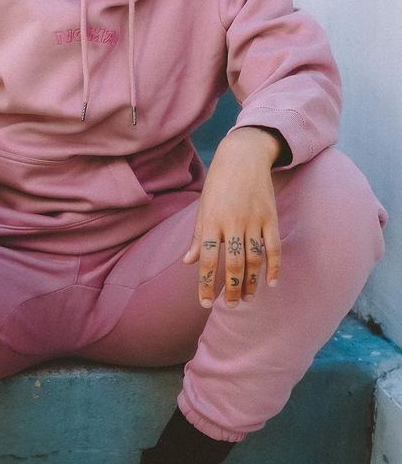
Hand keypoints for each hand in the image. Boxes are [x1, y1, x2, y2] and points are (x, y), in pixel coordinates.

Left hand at [183, 127, 282, 307]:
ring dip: (252, 282)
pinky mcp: (271, 217)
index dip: (206, 284)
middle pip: (234, 264)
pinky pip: (274, 247)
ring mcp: (254, 221)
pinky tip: (270, 283)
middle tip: (232, 306)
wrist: (243, 157)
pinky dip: (274, 267)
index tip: (205, 303)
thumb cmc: (218, 185)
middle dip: (232, 289)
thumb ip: (198, 237)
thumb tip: (188, 262)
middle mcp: (232, 223)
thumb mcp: (203, 208)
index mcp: (211, 222)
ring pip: (254, 259)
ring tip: (248, 298)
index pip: (208, 260)